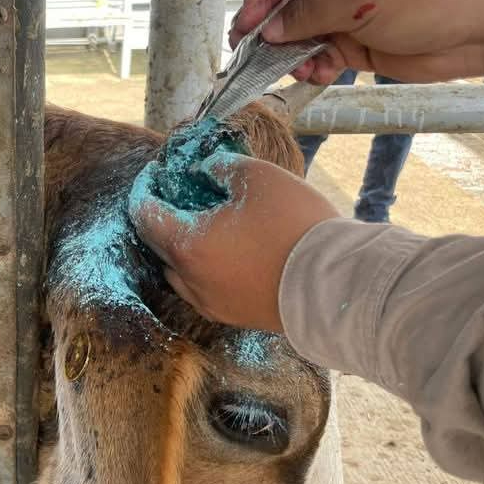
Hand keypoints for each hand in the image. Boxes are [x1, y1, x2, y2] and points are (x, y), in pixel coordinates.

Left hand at [130, 153, 338, 331]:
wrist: (338, 284)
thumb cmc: (295, 225)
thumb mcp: (259, 176)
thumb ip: (221, 167)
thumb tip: (204, 171)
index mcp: (187, 245)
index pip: (144, 215)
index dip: (145, 189)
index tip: (154, 173)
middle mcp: (190, 280)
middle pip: (158, 245)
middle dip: (161, 217)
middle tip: (179, 195)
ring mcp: (211, 304)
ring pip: (178, 274)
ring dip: (180, 248)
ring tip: (202, 225)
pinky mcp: (234, 317)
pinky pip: (203, 291)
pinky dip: (202, 269)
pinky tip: (225, 253)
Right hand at [228, 0, 483, 84]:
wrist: (479, 29)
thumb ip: (311, 11)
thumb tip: (270, 29)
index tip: (245, 23)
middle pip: (289, 3)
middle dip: (269, 28)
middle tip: (248, 51)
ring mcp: (349, 13)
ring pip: (302, 34)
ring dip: (291, 53)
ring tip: (293, 68)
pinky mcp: (358, 44)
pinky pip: (322, 55)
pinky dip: (314, 67)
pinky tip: (317, 74)